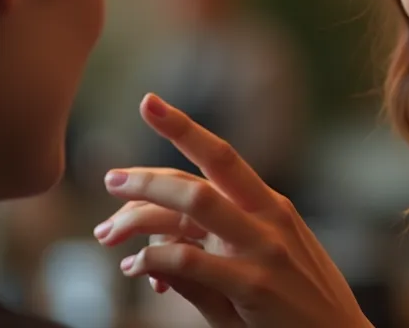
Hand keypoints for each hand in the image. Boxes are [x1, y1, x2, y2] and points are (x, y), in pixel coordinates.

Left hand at [94, 93, 371, 327]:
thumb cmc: (300, 312)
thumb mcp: (260, 271)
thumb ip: (207, 257)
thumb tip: (150, 252)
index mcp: (271, 207)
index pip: (221, 157)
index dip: (182, 127)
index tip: (148, 102)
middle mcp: (269, 219)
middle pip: (198, 179)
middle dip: (147, 176)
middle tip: (110, 180)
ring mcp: (263, 250)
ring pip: (193, 206)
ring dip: (141, 212)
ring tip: (108, 230)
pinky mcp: (254, 285)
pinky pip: (189, 260)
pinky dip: (153, 259)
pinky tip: (135, 268)